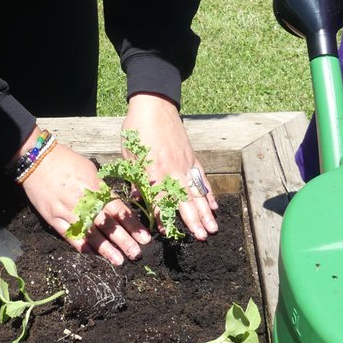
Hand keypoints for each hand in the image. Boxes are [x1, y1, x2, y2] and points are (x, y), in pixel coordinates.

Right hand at [22, 140, 152, 265]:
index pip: (118, 210)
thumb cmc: (66, 161)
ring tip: (119, 261)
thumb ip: (102, 189)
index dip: (132, 225)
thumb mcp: (90, 169)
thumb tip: (113, 206)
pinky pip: (70, 235)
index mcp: (95, 188)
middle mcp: (84, 202)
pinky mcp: (53, 218)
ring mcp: (67, 212)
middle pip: (107, 225)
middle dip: (124, 241)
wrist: (37, 159)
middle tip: (137, 254)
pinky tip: (93, 254)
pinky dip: (82, 246)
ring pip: (90, 234)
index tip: (144, 238)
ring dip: (106, 249)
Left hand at [123, 93, 217, 239]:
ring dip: (206, 212)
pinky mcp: (192, 157)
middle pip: (184, 200)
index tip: (168, 232)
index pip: (159, 199)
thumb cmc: (137, 129)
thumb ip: (135, 177)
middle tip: (202, 237)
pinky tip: (214, 206)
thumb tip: (137, 198)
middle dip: (193, 220)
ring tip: (213, 228)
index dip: (163, 216)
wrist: (154, 105)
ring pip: (197, 192)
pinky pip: (202, 178)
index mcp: (153, 170)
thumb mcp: (128, 153)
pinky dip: (209, 192)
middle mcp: (171, 170)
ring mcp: (184, 164)